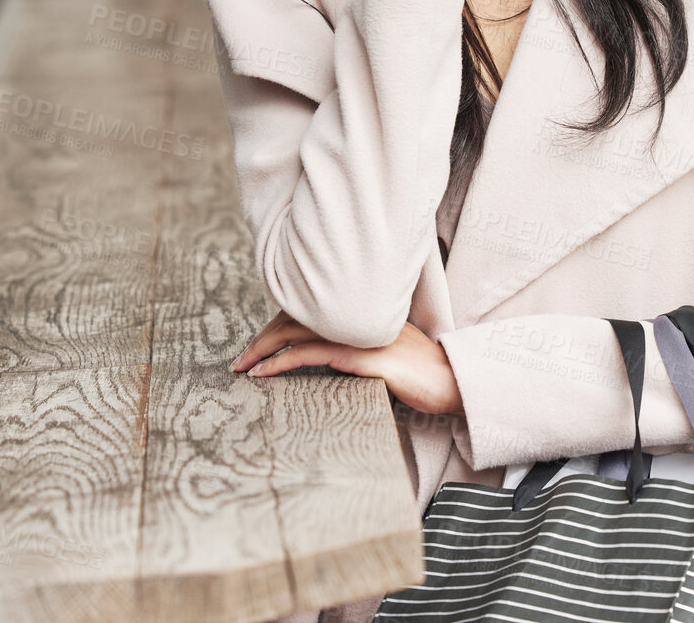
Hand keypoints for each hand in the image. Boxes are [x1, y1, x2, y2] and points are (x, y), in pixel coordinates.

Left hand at [231, 312, 463, 415]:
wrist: (453, 382)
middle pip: (297, 316)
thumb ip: (357, 350)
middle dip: (264, 337)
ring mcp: (359, 333)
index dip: (280, 324)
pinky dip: (281, 363)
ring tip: (242, 366)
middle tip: (240, 358)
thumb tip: (327, 360)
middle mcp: (357, 315)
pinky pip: (310, 354)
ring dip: (263, 349)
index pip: (310, 310)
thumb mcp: (385, 354)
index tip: (260, 345)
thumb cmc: (422, 374)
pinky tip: (263, 374)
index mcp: (362, 312)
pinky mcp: (360, 355)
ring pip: (297, 332)